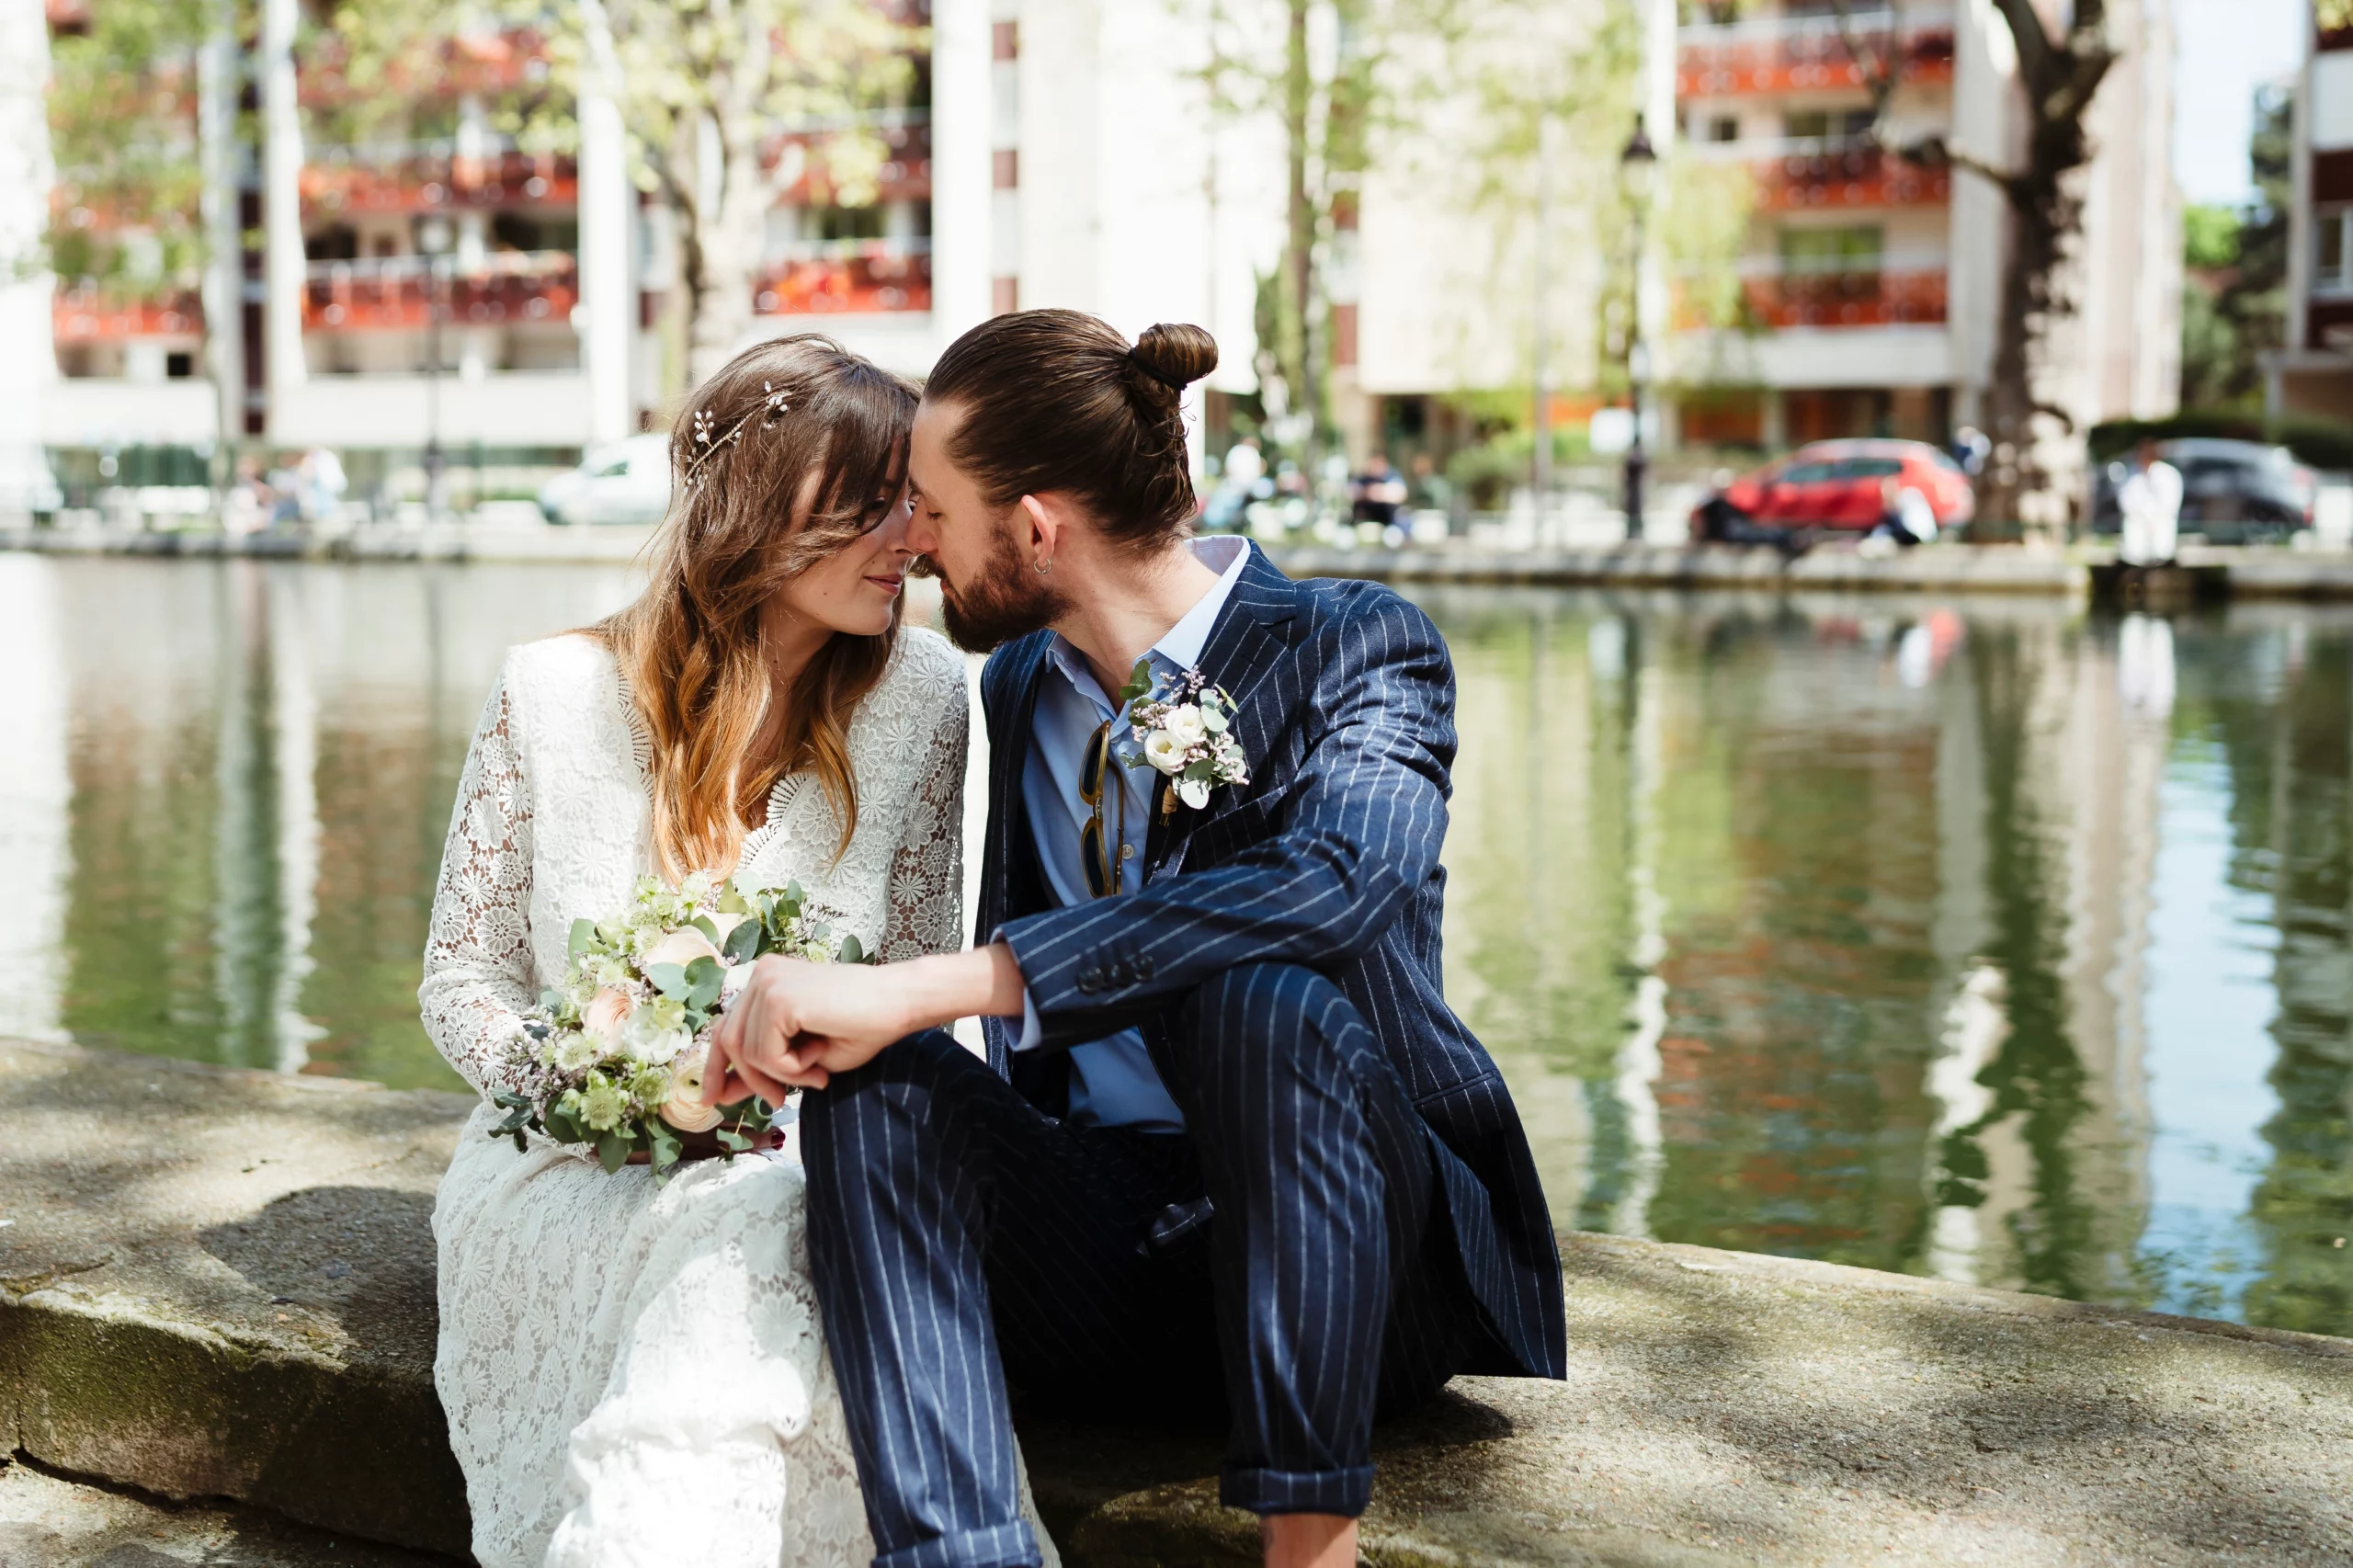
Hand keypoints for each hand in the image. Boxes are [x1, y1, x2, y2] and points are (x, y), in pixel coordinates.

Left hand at [703, 955, 910, 1099]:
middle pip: (729, 1042)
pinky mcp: (778, 999)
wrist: (899, 1003)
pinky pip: (766, 1055)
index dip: (717, 1067)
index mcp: (767, 980)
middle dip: (750, 1080)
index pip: (726, 1027)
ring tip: (816, 1074)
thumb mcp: (802, 1055)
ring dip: (781, 1076)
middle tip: (779, 1102)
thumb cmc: (862, 1027)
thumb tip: (721, 1094)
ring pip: (746, 1053)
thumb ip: (762, 1068)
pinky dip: (791, 1070)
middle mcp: (761, 975)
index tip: (715, 1099)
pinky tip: (819, 1057)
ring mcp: (767, 983)